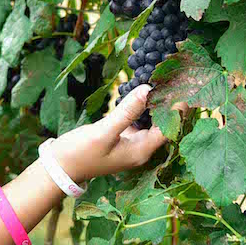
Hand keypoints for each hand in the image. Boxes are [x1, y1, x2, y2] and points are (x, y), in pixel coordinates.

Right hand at [48, 84, 185, 183]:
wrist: (59, 167)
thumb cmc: (80, 153)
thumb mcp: (103, 132)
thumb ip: (127, 111)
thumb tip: (148, 90)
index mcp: (142, 150)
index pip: (170, 128)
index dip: (180, 108)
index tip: (186, 86)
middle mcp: (141, 148)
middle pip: (165, 124)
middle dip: (171, 102)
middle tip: (177, 77)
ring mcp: (132, 143)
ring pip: (152, 120)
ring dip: (158, 102)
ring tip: (165, 79)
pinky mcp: (123, 136)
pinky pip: (139, 119)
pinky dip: (143, 105)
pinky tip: (143, 89)